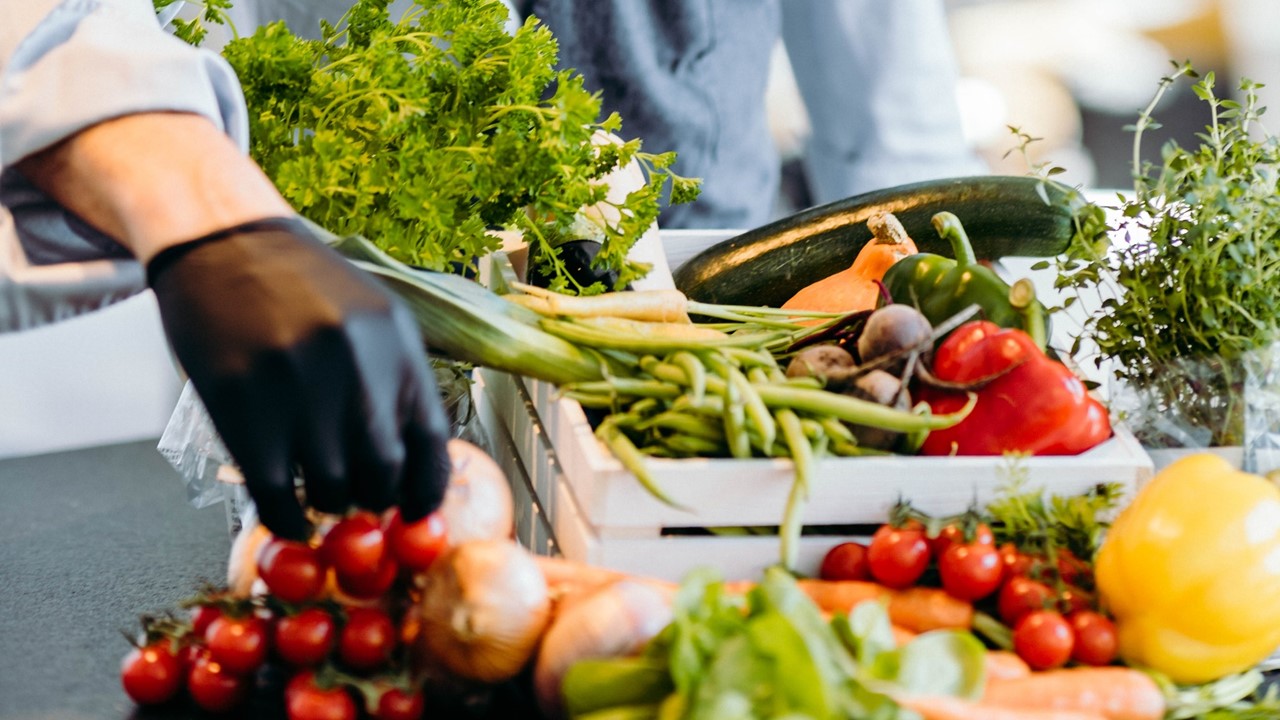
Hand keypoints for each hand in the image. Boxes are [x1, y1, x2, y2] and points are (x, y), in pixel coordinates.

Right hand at [147, 217, 451, 538]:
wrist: (224, 241)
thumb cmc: (302, 284)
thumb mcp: (373, 319)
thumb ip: (397, 382)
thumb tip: (418, 462)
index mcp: (397, 348)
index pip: (433, 444)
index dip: (426, 490)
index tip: (415, 509)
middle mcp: (356, 370)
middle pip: (384, 474)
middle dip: (375, 499)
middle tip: (361, 498)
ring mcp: (298, 389)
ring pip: (332, 490)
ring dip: (329, 505)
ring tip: (321, 491)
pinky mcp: (241, 407)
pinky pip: (275, 493)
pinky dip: (286, 518)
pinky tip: (287, 514)